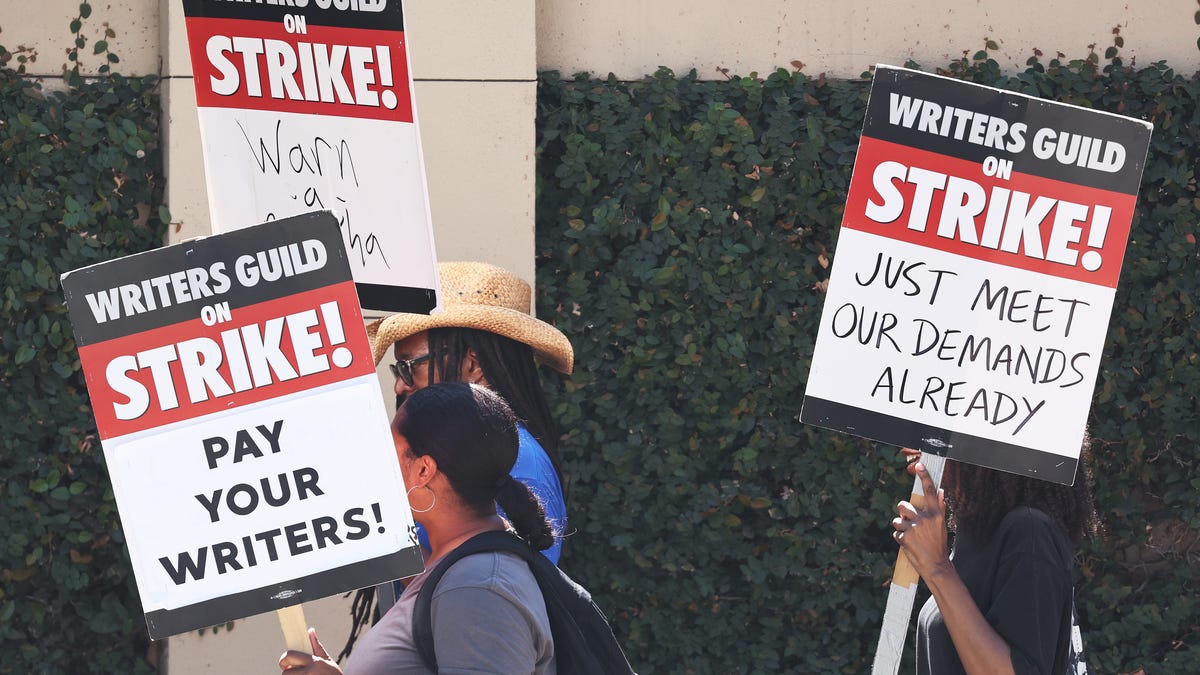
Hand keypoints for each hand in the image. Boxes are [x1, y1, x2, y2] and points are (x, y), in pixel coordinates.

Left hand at [279, 628, 342, 672]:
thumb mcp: (328, 661)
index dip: (284, 660)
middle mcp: (309, 673)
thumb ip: (317, 647)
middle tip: (291, 672)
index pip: (290, 656)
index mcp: (314, 662)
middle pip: (285, 673)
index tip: (285, 664)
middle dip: (286, 672)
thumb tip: (310, 631)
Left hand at [892, 459, 951, 578]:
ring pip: (897, 520)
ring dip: (900, 527)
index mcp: (935, 515)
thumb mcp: (941, 525)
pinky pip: (896, 533)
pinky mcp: (905, 537)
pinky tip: (909, 544)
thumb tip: (941, 491)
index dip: (924, 477)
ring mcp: (914, 528)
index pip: (930, 492)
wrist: (936, 565)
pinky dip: (900, 538)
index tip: (919, 465)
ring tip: (910, 535)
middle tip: (908, 522)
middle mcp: (925, 519)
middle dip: (902, 513)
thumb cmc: (938, 544)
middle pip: (903, 505)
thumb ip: (940, 508)